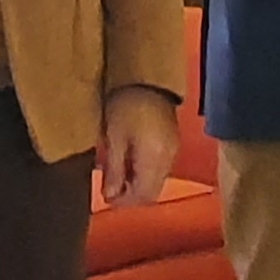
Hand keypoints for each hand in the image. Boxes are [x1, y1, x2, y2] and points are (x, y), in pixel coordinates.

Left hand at [97, 86, 179, 207]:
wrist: (147, 78)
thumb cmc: (125, 105)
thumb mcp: (114, 137)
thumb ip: (113, 169)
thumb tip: (109, 196)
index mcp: (154, 158)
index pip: (143, 195)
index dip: (124, 202)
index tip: (106, 198)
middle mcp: (168, 159)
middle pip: (153, 192)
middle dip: (132, 196)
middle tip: (111, 189)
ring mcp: (174, 151)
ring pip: (158, 182)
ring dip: (139, 185)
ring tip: (118, 175)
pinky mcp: (174, 143)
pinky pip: (162, 169)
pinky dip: (146, 173)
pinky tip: (131, 163)